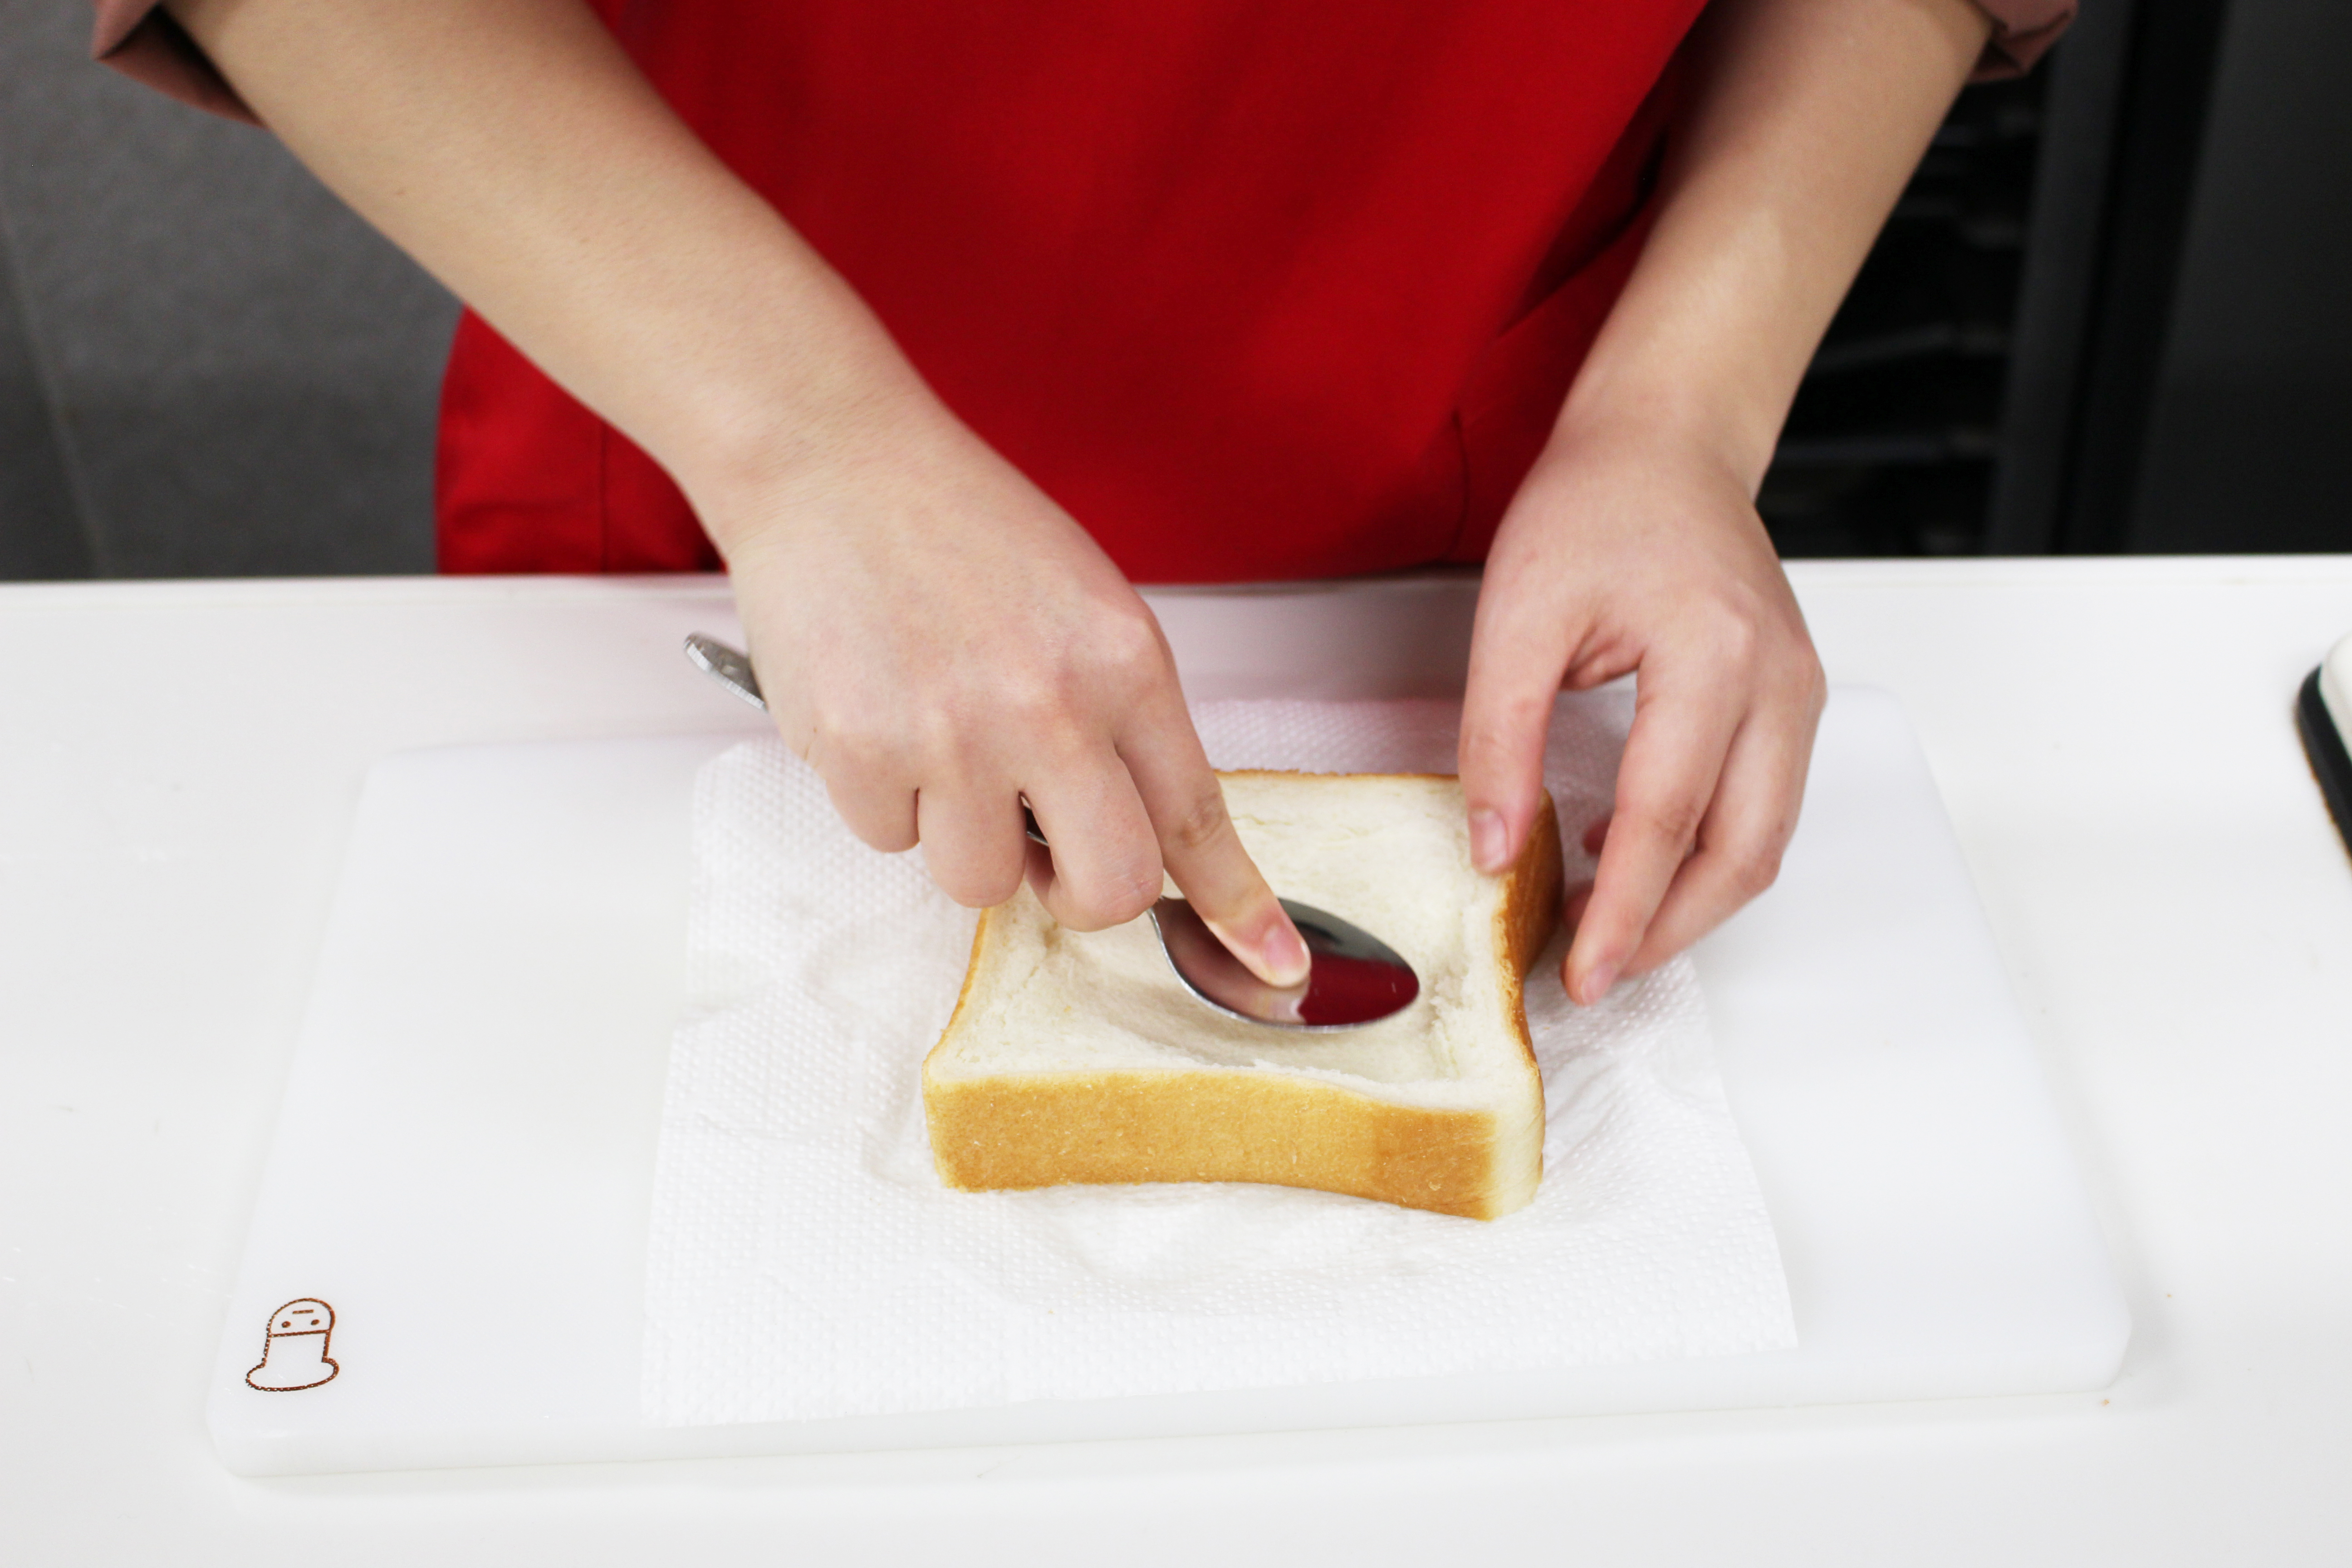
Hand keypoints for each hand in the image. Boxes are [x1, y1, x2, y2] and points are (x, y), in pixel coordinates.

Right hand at [716, 399, 1308, 985]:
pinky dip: (882, 795)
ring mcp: (951, 736)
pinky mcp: (859, 751)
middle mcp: (1050, 707)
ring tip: (937, 739)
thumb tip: (1141, 835)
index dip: (1237, 902)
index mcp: (1124, 661)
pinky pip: (887, 840)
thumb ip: (1123, 718)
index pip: (1196, 815)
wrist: (833, 462)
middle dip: (1077, 895)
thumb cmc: (962, 530)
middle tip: (1045, 850)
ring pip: (979, 881)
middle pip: (1108, 890)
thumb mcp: (1086, 606)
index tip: (1273, 966)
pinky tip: (876, 710)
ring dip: (961, 834)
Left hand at [1458, 412, 1825, 1003]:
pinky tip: (1632, 854)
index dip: (1623, 910)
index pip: (1668, 819)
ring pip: (1764, 840)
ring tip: (1608, 929)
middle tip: (1594, 973)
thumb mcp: (1516, 612)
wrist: (1665, 441)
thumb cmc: (1598, 503)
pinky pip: (1763, 803)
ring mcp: (1797, 690)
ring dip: (1692, 902)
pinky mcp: (1791, 696)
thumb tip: (1495, 850)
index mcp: (1713, 653)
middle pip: (1742, 852)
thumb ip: (1500, 735)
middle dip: (1670, 930)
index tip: (1578, 970)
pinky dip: (1706, 850)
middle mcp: (1778, 680)